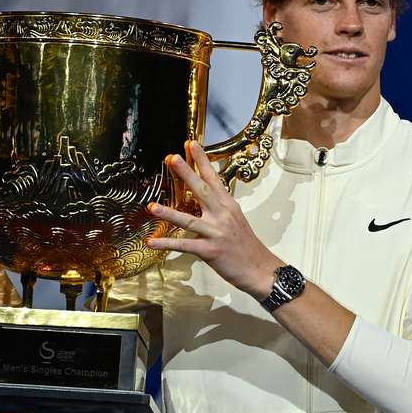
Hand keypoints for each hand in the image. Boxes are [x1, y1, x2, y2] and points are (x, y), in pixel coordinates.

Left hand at [146, 141, 282, 299]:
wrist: (259, 268)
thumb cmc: (245, 244)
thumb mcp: (234, 218)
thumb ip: (217, 206)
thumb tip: (200, 194)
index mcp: (228, 205)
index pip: (213, 178)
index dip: (202, 161)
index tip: (191, 144)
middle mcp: (222, 215)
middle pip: (201, 190)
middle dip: (186, 174)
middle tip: (172, 158)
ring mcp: (215, 232)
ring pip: (189, 219)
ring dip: (169, 213)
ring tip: (152, 206)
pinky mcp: (209, 250)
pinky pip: (184, 245)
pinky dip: (167, 244)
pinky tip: (152, 242)